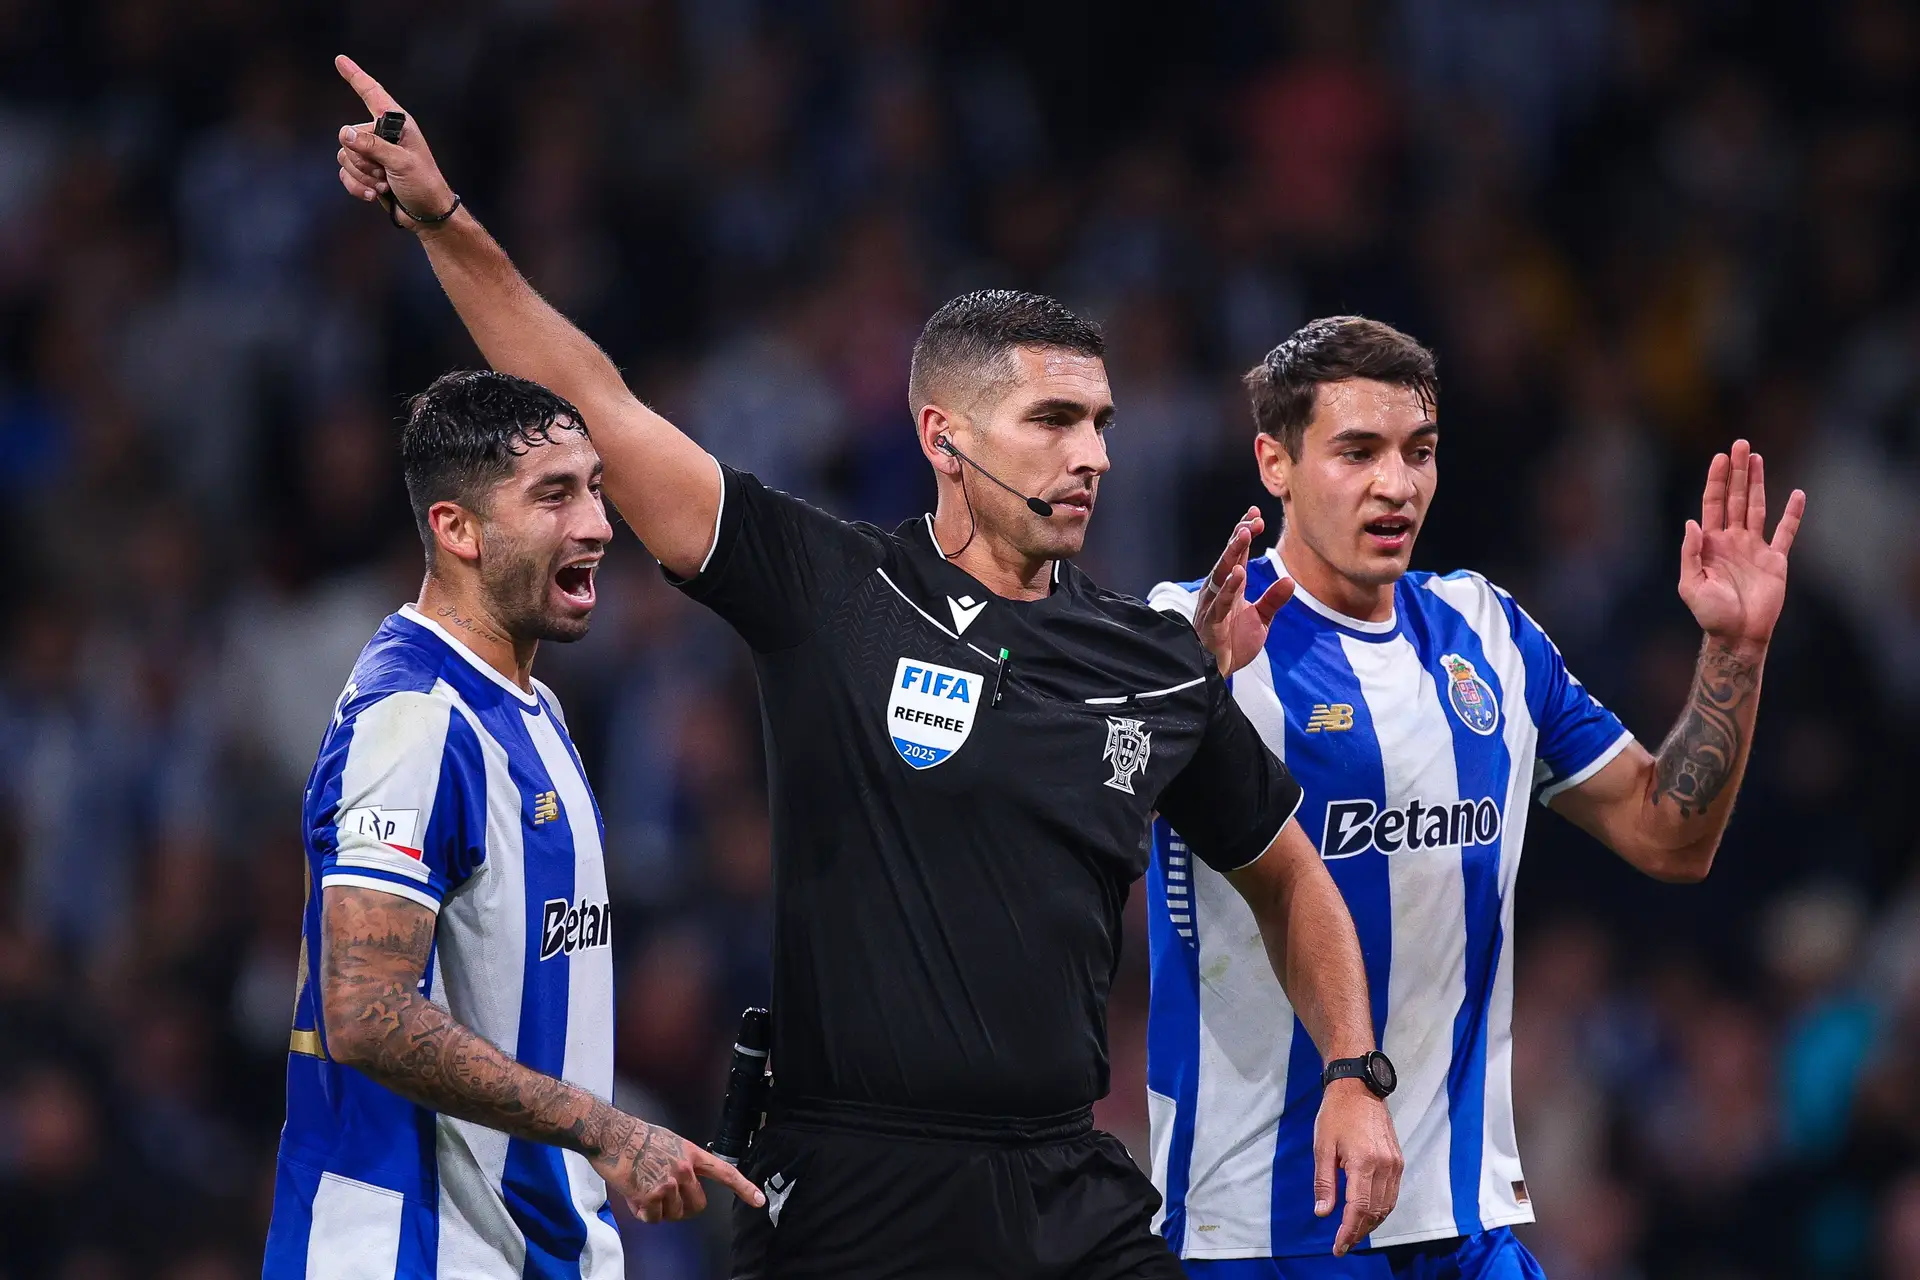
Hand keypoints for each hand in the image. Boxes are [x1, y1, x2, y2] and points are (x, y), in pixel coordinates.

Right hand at [332, 55, 459, 228]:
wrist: (426, 214)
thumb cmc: (423, 184)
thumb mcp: (401, 163)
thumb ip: (373, 147)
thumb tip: (345, 134)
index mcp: (396, 124)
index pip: (372, 93)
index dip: (355, 76)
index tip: (340, 60)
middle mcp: (381, 134)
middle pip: (348, 136)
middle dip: (363, 160)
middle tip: (386, 173)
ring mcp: (372, 153)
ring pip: (344, 156)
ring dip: (362, 176)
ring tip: (384, 184)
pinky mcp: (365, 172)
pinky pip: (345, 173)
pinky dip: (356, 186)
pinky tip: (373, 194)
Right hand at [591, 1115, 764, 1223]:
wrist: (614, 1135)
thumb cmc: (637, 1136)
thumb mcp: (671, 1143)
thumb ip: (682, 1163)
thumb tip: (681, 1185)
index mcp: (692, 1155)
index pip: (725, 1173)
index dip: (744, 1188)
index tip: (759, 1200)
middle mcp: (684, 1170)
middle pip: (697, 1206)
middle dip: (683, 1208)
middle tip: (664, 1197)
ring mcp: (668, 1184)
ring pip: (673, 1214)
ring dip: (659, 1210)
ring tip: (644, 1188)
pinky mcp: (650, 1196)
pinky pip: (653, 1218)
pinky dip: (643, 1213)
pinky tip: (635, 1195)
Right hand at [1193, 506, 1292, 676]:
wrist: (1217, 671)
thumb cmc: (1234, 642)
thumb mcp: (1261, 619)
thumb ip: (1273, 600)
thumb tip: (1289, 580)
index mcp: (1230, 587)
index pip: (1237, 554)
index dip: (1244, 533)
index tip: (1256, 513)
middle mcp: (1219, 590)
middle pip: (1228, 557)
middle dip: (1240, 536)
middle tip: (1253, 519)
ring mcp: (1213, 604)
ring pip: (1221, 573)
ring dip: (1232, 553)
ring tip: (1244, 535)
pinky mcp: (1212, 621)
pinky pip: (1221, 601)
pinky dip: (1229, 587)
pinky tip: (1238, 573)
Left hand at [1313, 1078, 1402, 1256]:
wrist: (1359, 1087)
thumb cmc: (1336, 1114)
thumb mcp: (1322, 1147)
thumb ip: (1324, 1183)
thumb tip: (1323, 1213)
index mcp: (1364, 1163)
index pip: (1359, 1209)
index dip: (1349, 1232)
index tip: (1338, 1247)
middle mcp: (1385, 1166)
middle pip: (1375, 1212)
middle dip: (1358, 1232)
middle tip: (1342, 1244)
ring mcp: (1394, 1164)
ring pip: (1386, 1206)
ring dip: (1371, 1223)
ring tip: (1353, 1233)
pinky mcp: (1398, 1160)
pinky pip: (1392, 1193)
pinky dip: (1381, 1209)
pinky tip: (1368, 1214)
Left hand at [1679, 439, 1804, 650]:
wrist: (1738, 635)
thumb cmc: (1710, 614)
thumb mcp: (1690, 584)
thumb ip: (1690, 553)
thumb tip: (1691, 523)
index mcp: (1710, 543)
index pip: (1713, 503)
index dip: (1716, 480)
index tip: (1720, 457)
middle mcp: (1732, 540)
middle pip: (1735, 497)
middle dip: (1737, 471)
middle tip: (1740, 444)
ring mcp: (1754, 548)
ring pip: (1757, 507)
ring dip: (1758, 483)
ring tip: (1757, 457)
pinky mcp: (1775, 560)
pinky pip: (1785, 533)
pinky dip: (1792, 514)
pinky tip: (1797, 495)